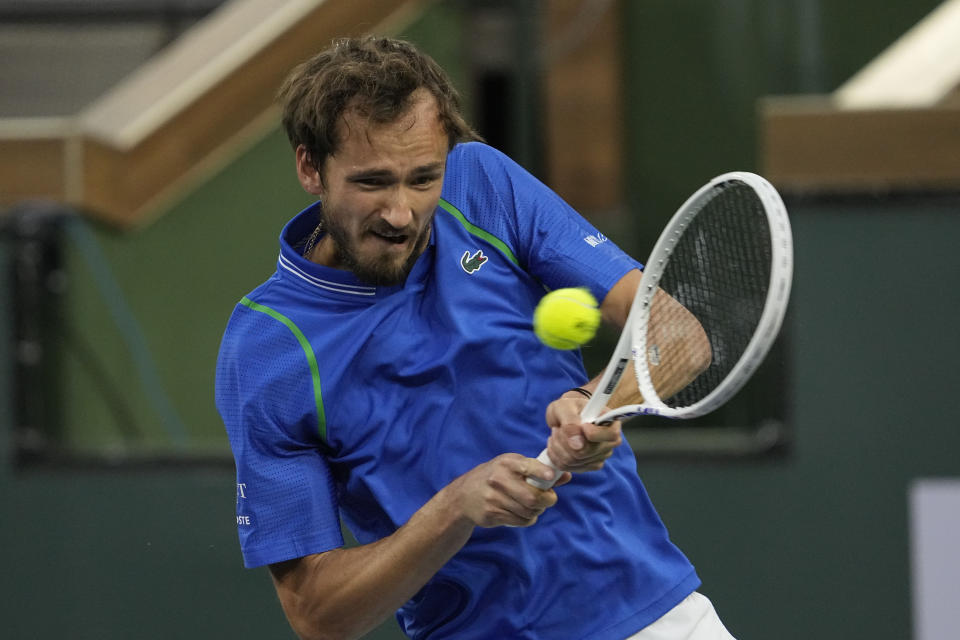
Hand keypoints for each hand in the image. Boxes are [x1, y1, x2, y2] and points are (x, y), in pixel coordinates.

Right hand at [445, 454, 569, 527]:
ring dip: (537, 511)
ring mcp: (494, 498)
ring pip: (529, 511)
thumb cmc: (497, 476)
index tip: (551, 477)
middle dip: (547, 500)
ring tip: (533, 505)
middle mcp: (499, 479)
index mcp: (506, 463)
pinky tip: (522, 512)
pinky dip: (528, 519)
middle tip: (549, 499)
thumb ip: (538, 470)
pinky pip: (520, 521)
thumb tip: (566, 475)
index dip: (542, 473)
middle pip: (533, 497)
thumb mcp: (512, 466)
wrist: (464, 495)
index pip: (528, 467)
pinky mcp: (492, 514)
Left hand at [544, 392, 622, 472]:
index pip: (611, 435)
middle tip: (559, 428)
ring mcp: (599, 456)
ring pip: (573, 461)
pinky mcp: (587, 466)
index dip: (593, 434)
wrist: (564, 415)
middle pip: (586, 452)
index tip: (581, 425)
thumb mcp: (565, 407)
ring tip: (556, 433)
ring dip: (558, 447)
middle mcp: (609, 442)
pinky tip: (556, 443)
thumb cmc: (568, 407)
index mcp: (611, 423)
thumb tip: (577, 444)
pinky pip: (567, 466)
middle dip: (565, 440)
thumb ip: (571, 421)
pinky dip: (556, 455)